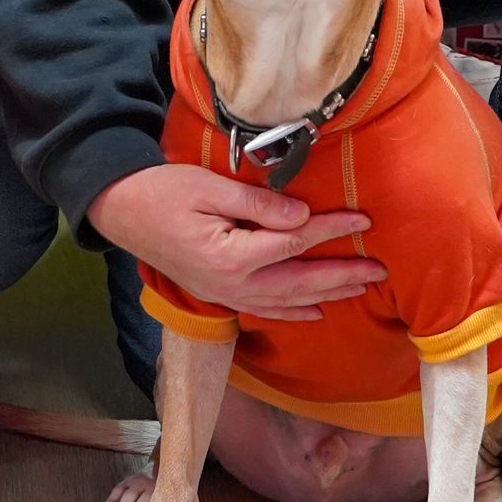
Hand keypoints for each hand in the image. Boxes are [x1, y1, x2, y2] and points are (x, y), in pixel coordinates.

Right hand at [87, 164, 385, 322]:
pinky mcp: (219, 293)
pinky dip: (294, 313)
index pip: (295, 242)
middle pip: (300, 282)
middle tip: (380, 269)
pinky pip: (265, 310)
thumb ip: (258, 204)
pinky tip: (316, 312)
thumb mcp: (210, 187)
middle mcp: (233, 284)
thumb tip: (301, 216)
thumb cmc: (163, 191)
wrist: (121, 210)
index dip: (332, 229)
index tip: (363, 219)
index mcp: (232, 255)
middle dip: (343, 275)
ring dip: (327, 294)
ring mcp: (225, 294)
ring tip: (361, 287)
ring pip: (287, 301)